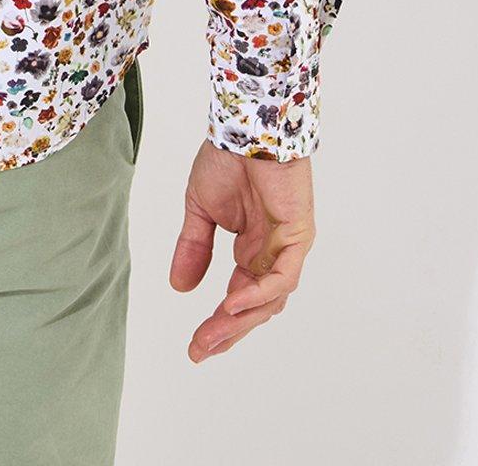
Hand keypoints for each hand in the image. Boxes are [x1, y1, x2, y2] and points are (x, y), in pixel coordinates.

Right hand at [170, 140, 314, 362]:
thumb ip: (194, 248)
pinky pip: (283, 276)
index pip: (239, 298)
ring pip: (270, 299)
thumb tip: (179, 288)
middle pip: (255, 307)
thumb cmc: (228, 159)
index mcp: (252, 250)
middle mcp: (272, 254)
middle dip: (228, 332)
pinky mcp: (298, 236)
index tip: (195, 347)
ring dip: (241, 319)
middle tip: (199, 350)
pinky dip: (259, 293)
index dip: (218, 324)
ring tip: (212, 336)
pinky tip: (233, 303)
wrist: (245, 127)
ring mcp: (288, 248)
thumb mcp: (200, 210)